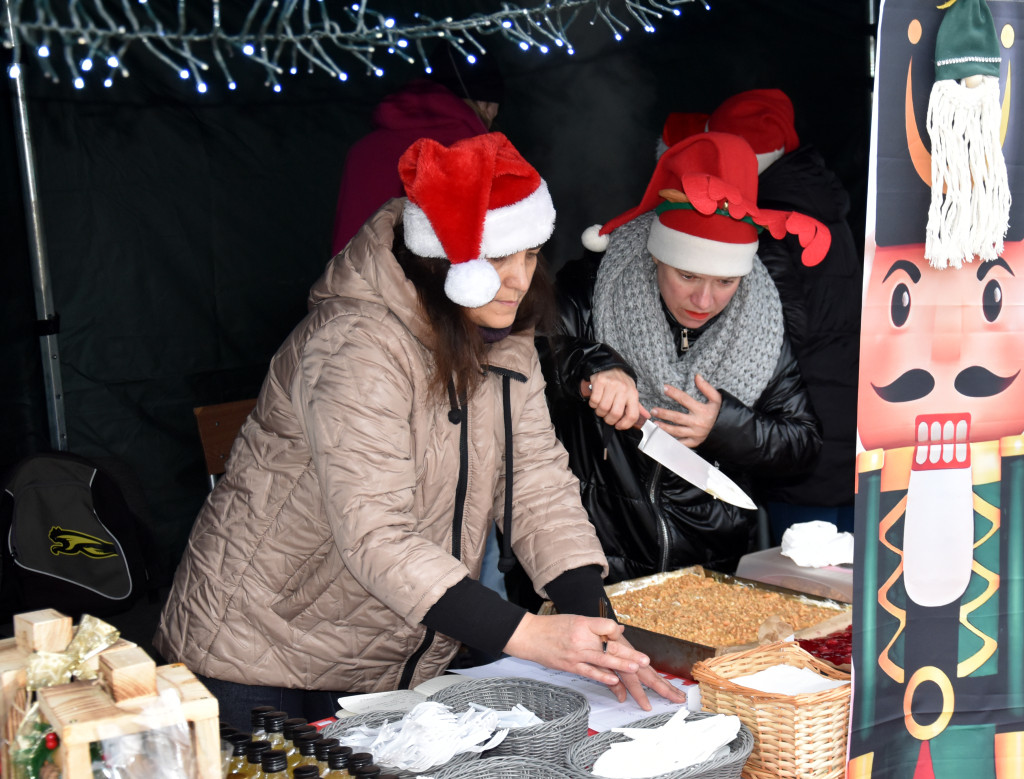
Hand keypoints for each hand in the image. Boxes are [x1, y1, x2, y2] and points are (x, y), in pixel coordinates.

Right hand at [502, 613, 686, 709]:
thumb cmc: (552, 627)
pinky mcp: (570, 665)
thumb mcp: (575, 620)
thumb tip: (618, 629)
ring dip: (620, 665)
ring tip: (635, 668)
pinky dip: (602, 676)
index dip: (617, 630)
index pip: (606, 625)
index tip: (624, 634)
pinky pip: (589, 671)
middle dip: (629, 653)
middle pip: (609, 645)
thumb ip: (598, 626)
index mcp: (584, 623)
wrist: (529, 636)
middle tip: (644, 660)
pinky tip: (613, 680)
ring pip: (602, 660)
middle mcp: (581, 638)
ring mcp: (576, 653)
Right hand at [579, 370, 648, 429]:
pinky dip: (593, 404)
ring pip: (603, 408)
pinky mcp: (600, 382)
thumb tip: (646, 417)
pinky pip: (594, 401)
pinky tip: (596, 400)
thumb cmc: (620, 381)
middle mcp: (623, 389)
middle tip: (607, 417)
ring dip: (600, 412)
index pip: (632, 415)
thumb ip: (637, 406)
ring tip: (601, 408)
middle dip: (609, 420)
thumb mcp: (631, 392)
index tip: (619, 426)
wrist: (609, 365)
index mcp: (633, 394)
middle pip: (615, 414)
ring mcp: (611, 385)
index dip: (625, 425)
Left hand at [650, 374, 721, 446]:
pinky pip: (682, 443)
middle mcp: (698, 423)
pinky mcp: (695, 442)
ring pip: (677, 431)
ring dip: (664, 427)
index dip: (674, 393)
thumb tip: (697, 376)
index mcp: (703, 411)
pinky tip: (663, 437)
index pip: (685, 400)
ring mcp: (696, 434)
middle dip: (664, 413)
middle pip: (677, 418)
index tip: (664, 388)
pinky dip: (672, 441)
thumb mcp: (717, 399)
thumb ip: (706, 388)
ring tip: (655, 423)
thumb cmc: (722, 413)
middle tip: (653, 410)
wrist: (730, 430)